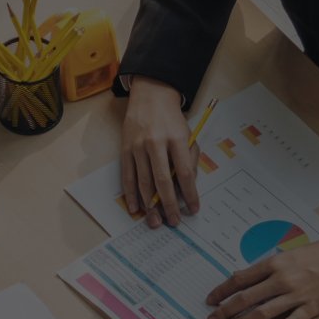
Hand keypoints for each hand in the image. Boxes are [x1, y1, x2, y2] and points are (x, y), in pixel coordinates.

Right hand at [121, 76, 198, 227]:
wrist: (151, 96)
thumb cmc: (172, 119)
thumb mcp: (188, 135)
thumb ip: (190, 159)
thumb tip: (187, 187)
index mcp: (176, 139)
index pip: (185, 173)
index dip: (190, 194)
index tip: (193, 209)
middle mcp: (156, 143)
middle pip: (163, 180)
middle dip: (168, 205)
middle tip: (174, 221)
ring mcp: (138, 146)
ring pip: (144, 181)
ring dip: (150, 205)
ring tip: (155, 221)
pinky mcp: (125, 149)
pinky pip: (128, 176)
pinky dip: (131, 194)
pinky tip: (135, 208)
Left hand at [204, 233, 318, 318]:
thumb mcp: (288, 253)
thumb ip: (267, 267)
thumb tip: (243, 277)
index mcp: (275, 263)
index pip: (240, 279)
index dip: (222, 290)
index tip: (211, 300)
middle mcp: (282, 280)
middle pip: (245, 299)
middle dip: (224, 311)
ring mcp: (296, 296)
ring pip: (262, 313)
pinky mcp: (310, 309)